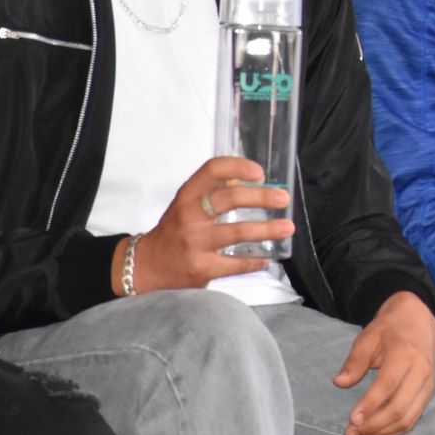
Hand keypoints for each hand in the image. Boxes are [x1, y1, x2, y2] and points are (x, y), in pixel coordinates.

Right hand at [123, 156, 294, 293]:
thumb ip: (213, 190)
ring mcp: (195, 243)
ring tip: (287, 227)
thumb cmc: (174, 231)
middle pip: (230, 198)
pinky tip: (266, 258)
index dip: (238, 167)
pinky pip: (236, 264)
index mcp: (187, 196)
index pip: (212, 170)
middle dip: (262, 197)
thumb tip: (248, 177)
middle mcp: (189, 216)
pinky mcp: (201, 268)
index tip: (259, 172)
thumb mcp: (187, 204)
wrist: (147, 266)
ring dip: (267, 229)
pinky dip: (256, 261)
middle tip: (283, 199)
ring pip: (238, 232)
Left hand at [335, 291, 434, 434]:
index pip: (388, 384)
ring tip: (361, 434)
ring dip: (383, 431)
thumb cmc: (390, 329)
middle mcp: (421, 370)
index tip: (352, 420)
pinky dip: (395, 430)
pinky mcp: (429, 393)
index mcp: (405, 353)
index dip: (370, 404)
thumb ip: (355, 361)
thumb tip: (339, 382)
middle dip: (374, 424)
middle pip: (400, 407)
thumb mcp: (368, 337)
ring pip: (408, 418)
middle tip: (351, 432)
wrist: (418, 321)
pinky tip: (377, 431)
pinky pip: (413, 418)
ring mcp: (428, 383)